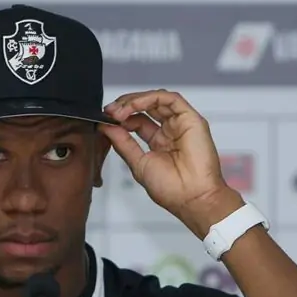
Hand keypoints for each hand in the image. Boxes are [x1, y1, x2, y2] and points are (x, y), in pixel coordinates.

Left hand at [99, 90, 242, 235]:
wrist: (191, 198)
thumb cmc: (171, 189)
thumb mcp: (138, 163)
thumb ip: (122, 143)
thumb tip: (105, 127)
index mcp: (159, 143)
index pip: (137, 121)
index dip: (121, 118)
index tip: (105, 120)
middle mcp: (170, 131)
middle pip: (146, 107)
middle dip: (125, 105)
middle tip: (109, 111)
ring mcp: (181, 123)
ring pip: (157, 99)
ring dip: (134, 101)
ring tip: (119, 111)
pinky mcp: (191, 118)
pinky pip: (169, 99)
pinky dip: (149, 98)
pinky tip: (134, 106)